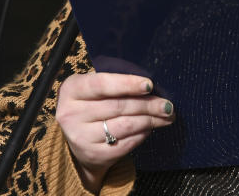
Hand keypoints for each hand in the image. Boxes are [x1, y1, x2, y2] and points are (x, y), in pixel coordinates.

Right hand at [55, 72, 174, 190]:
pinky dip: (143, 134)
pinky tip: (150, 127)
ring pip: (125, 125)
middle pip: (118, 106)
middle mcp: (71, 114)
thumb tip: (149, 86)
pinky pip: (127, 143)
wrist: (76, 141)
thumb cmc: (91, 106)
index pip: (101, 84)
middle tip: (167, 104)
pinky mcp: (94, 154)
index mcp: (71, 90)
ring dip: (150, 120)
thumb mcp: (92, 90)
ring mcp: (81, 137)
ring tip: (166, 115)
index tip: (149, 85)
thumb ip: (114, 84)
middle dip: (147, 104)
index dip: (127, 84)